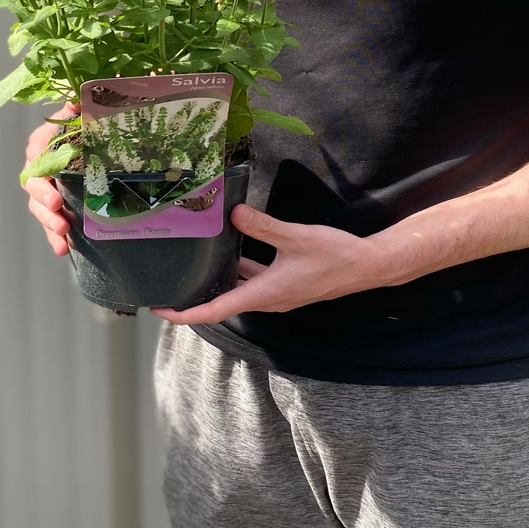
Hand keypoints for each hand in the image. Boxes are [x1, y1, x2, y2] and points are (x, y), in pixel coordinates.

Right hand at [23, 101, 79, 257]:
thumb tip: (77, 100)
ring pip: (40, 207)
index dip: (41, 169)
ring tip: (63, 232)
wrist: (95, 146)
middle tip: (58, 208)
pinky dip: (55, 238)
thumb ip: (77, 109)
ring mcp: (46, 190)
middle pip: (34, 184)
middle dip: (44, 199)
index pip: (37, 152)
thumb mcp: (83, 117)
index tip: (52, 184)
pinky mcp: (55, 208)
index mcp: (44, 143)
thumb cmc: (86, 127)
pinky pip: (51, 225)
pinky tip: (63, 250)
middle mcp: (40, 167)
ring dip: (49, 222)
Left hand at [152, 205, 381, 323]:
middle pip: (222, 304)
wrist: (366, 266)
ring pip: (238, 290)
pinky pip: (254, 281)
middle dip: (195, 298)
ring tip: (192, 267)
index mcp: (265, 294)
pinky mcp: (286, 285)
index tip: (161, 309)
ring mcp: (277, 294)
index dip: (186, 313)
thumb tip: (232, 214)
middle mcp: (268, 300)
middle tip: (168, 286)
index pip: (216, 311)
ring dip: (216, 282)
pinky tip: (232, 250)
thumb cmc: (334, 255)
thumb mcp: (294, 237)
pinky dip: (238, 271)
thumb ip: (262, 226)